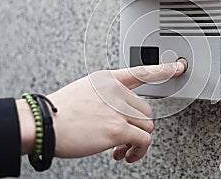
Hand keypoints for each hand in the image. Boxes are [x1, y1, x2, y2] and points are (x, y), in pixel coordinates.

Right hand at [17, 61, 186, 162]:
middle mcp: (116, 91)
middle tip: (123, 138)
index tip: (178, 66)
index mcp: (108, 79)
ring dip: (137, 140)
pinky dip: (138, 151)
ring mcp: (118, 108)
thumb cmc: (58, 111)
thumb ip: (106, 96)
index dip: (163, 68)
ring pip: (147, 125)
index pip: (141, 71)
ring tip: (123, 149)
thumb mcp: (84, 91)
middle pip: (145, 109)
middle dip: (137, 126)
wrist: (42, 124)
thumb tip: (119, 113)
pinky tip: (126, 155)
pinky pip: (143, 140)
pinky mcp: (117, 128)